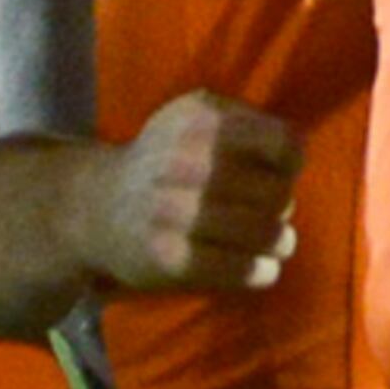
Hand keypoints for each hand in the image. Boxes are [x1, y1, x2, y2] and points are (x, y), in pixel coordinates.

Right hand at [70, 90, 300, 295]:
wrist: (94, 208)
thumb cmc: (162, 162)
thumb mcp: (192, 117)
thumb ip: (244, 122)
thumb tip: (295, 153)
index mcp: (201, 121)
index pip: (284, 144)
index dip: (290, 164)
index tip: (278, 174)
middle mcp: (187, 163)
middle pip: (279, 194)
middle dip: (282, 207)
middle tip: (268, 213)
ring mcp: (176, 213)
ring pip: (268, 235)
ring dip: (278, 242)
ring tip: (271, 243)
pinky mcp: (171, 259)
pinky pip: (246, 270)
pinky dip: (262, 271)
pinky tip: (257, 267)